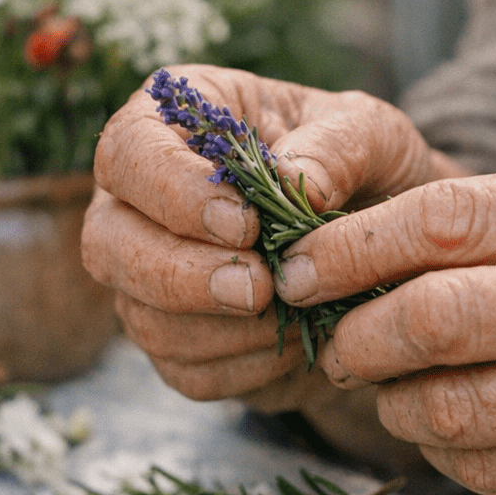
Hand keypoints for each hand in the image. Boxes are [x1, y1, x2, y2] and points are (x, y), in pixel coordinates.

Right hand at [81, 65, 461, 414]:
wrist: (387, 250)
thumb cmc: (365, 169)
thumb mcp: (372, 134)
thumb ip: (338, 145)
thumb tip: (295, 180)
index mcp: (172, 124)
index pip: (127, 152)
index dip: (171, 193)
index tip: (242, 223)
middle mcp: (139, 202)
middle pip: (107, 243)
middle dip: (181, 274)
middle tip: (258, 288)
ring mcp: (149, 276)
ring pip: (142, 317)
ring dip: (221, 329)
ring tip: (296, 312)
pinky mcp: (177, 340)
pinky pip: (184, 370)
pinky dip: (244, 367)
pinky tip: (295, 345)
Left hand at [277, 171, 495, 494]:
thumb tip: (355, 244)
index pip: (445, 220)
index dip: (351, 246)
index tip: (298, 268)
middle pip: (434, 317)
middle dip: (355, 336)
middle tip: (332, 342)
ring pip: (448, 406)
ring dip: (392, 402)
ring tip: (388, 387)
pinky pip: (485, 468)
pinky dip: (443, 450)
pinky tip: (449, 429)